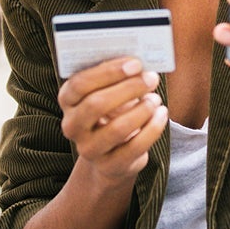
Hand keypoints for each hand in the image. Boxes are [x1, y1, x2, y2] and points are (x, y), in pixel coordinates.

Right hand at [58, 57, 167, 185]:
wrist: (111, 154)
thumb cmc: (112, 111)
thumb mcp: (108, 91)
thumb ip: (116, 76)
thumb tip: (139, 62)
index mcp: (68, 100)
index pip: (80, 84)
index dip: (108, 72)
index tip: (135, 63)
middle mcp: (72, 126)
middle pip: (96, 104)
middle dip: (128, 88)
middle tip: (151, 78)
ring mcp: (88, 149)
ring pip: (116, 129)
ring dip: (142, 110)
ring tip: (156, 98)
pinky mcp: (109, 166)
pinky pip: (134, 147)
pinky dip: (153, 128)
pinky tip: (162, 114)